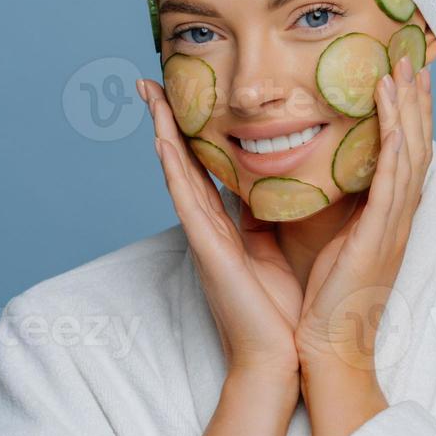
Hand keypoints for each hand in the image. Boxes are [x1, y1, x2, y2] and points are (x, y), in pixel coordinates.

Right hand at [139, 78, 303, 380]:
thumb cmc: (285, 309)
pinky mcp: (209, 251)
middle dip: (165, 121)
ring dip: (161, 133)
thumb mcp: (282, 249)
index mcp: (230, 224)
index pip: (207, 166)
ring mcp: (205, 237)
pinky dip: (174, 170)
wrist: (282, 355)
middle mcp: (211, 225)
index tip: (183, 92)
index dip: (192, 130)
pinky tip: (162, 141)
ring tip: (150, 95)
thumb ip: (275, 217)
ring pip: (177, 174)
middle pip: (182, 162)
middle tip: (150, 80)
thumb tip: (286, 186)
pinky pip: (188, 202)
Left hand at [295, 56, 433, 372]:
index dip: (406, 113)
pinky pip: (394, 183)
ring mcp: (393, 226)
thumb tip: (301, 175)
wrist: (327, 350)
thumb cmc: (320, 304)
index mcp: (385, 217)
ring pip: (411, 154)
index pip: (403, 153)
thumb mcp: (323, 243)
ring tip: (403, 69)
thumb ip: (323, 207)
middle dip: (415, 99)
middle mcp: (397, 217)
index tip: (401, 76)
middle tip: (413, 56)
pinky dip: (396, 146)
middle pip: (417, 144)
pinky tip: (393, 117)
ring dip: (409, 109)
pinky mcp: (379, 237)